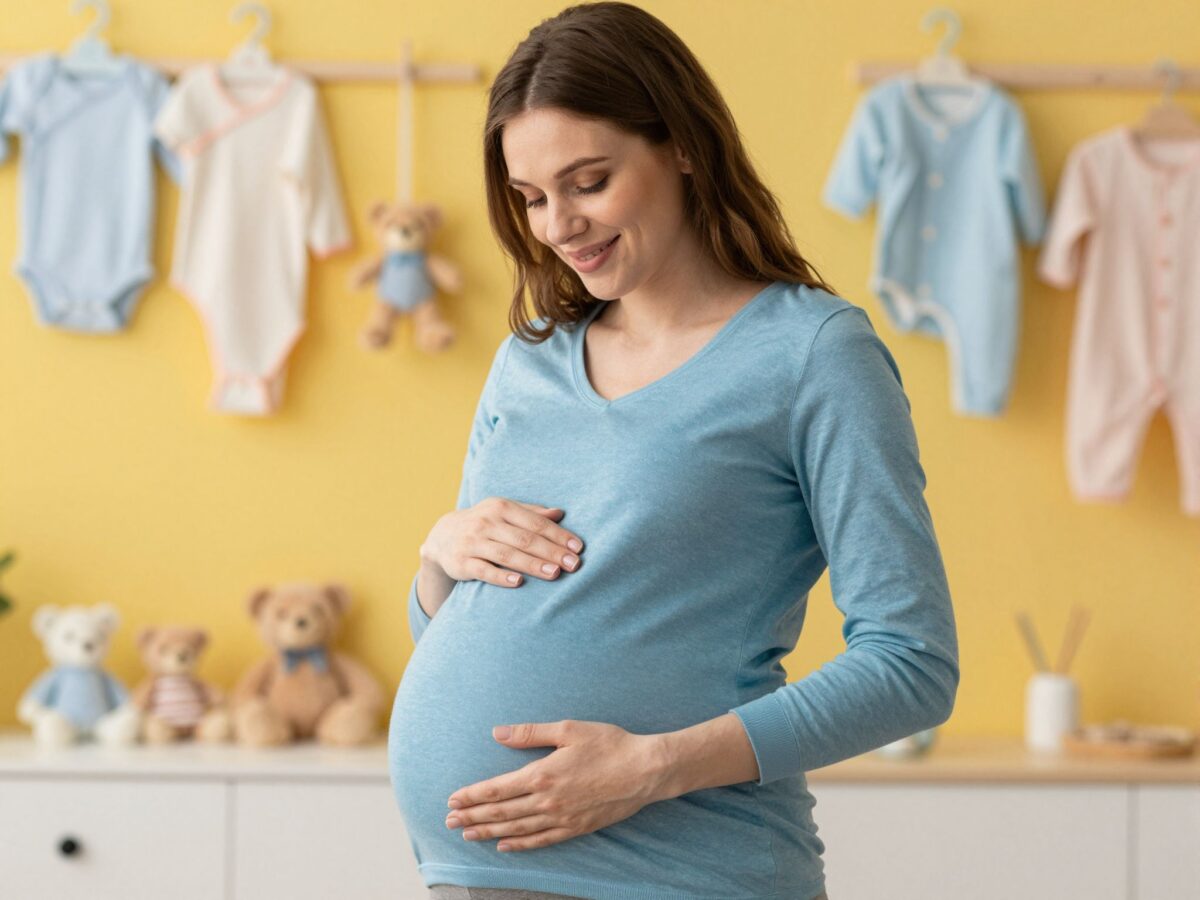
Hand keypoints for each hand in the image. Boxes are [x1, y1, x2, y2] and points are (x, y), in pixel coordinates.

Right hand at [421, 497, 583, 588]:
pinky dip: (500, 576)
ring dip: (532, 564)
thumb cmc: (484, 524)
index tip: (578, 548)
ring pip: (507, 554)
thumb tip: (560, 513)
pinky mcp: (461, 562)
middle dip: (551, 552)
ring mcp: (472, 542)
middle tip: (573, 564)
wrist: (442, 536)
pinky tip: (518, 582)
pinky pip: (483, 570)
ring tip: (555, 573)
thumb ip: (531, 513)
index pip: (535, 522)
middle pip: (524, 539)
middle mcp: (486, 522)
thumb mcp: (504, 512)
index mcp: (501, 507)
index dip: (558, 535)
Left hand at [444, 719, 668, 851]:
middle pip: (501, 812)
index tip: (453, 799)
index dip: (472, 795)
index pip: (496, 789)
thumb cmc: (608, 744)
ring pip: (516, 829)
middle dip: (472, 816)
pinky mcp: (576, 828)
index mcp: (541, 774)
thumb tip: (497, 733)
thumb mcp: (568, 729)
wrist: (644, 770)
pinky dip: (520, 845)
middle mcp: (547, 801)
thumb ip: (529, 733)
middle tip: (449, 821)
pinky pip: (541, 841)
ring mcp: (561, 818)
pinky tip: (504, 846)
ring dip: (488, 832)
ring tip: (468, 834)